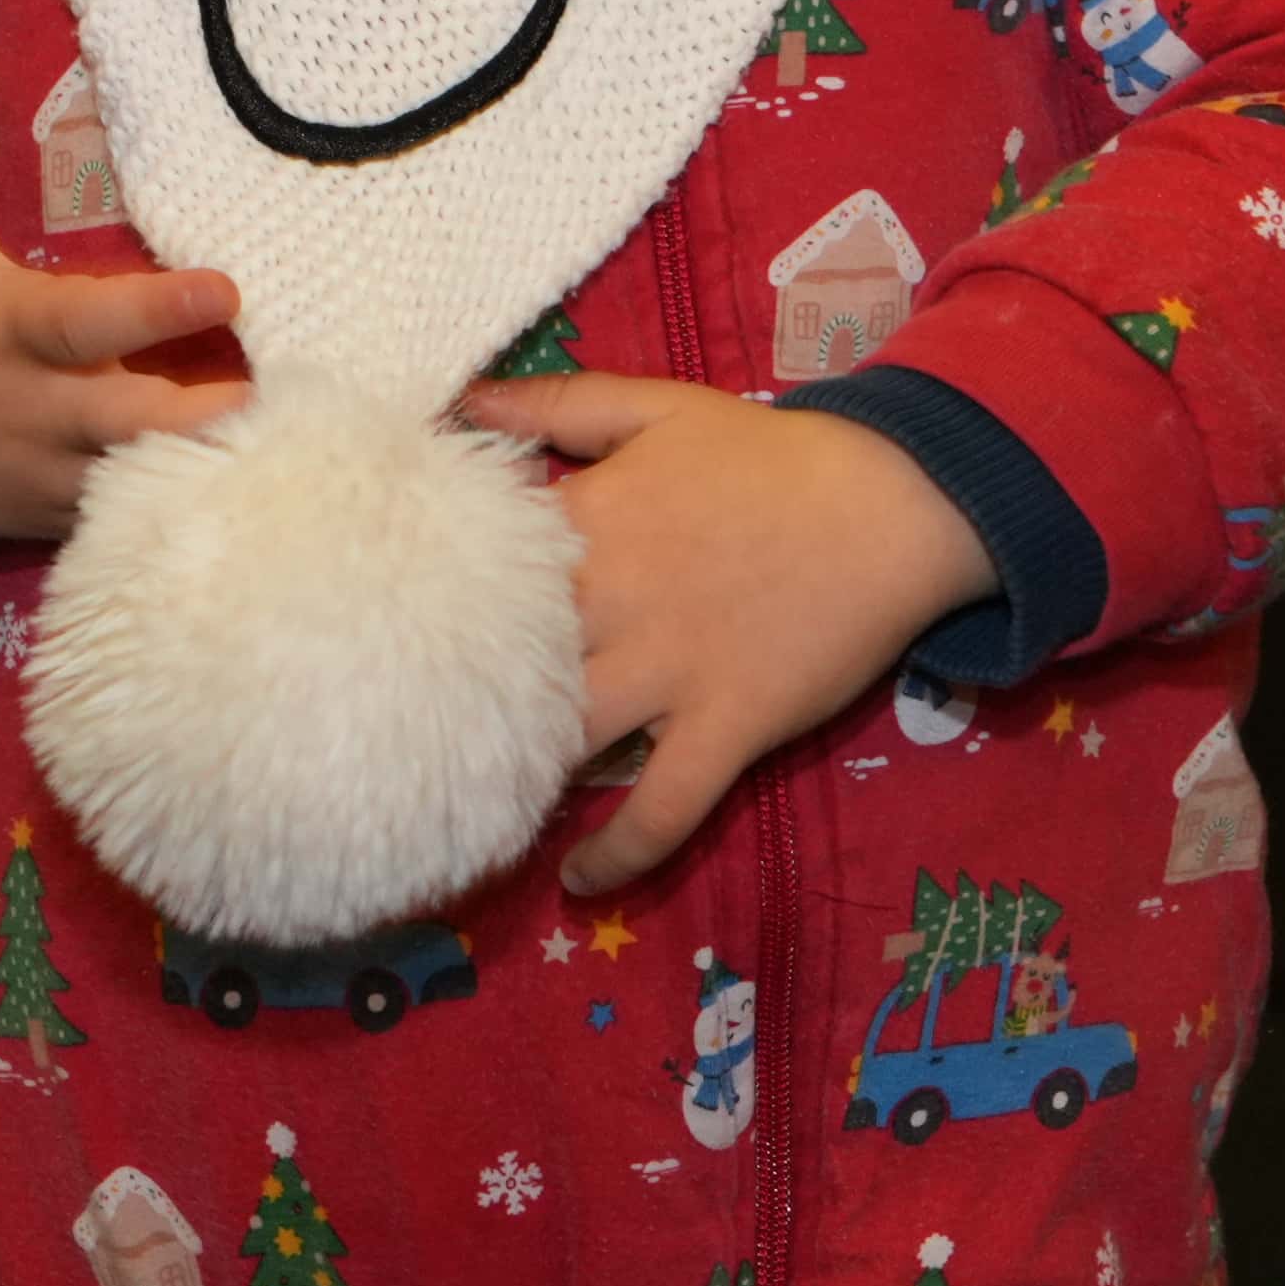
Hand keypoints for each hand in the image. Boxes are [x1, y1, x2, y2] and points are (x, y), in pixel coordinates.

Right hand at [0, 8, 247, 539]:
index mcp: (0, 330)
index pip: (87, 326)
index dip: (158, 310)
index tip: (229, 287)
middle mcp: (30, 410)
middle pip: (142, 428)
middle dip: (221, 414)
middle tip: (296, 379)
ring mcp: (42, 474)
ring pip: (144, 486)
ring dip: (215, 463)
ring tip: (302, 431)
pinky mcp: (45, 515)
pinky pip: (125, 519)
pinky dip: (181, 502)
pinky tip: (251, 481)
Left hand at [457, 373, 995, 895]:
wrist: (895, 500)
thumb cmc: (771, 455)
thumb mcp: (656, 408)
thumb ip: (553, 405)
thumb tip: (457, 404)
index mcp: (590, 520)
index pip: (477, 568)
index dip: (430, 602)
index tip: (389, 634)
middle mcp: (616, 601)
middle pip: (506, 663)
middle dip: (455, 701)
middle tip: (407, 741)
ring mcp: (671, 671)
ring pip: (567, 741)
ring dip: (520, 779)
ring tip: (475, 811)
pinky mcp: (728, 726)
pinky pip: (664, 808)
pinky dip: (621, 852)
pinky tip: (579, 881)